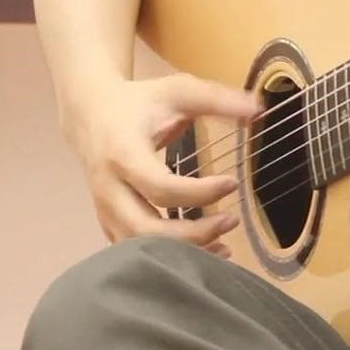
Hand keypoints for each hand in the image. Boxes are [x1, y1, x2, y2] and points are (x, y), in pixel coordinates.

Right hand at [60, 72, 262, 254]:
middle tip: (232, 221)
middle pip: (146, 229)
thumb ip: (218, 100)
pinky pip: (136, 251)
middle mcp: (109, 188)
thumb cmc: (140, 103)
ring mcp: (105, 210)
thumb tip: (259, 110)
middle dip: (193, 233)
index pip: (160, 187)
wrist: (90, 114)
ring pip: (139, 247)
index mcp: (122, 154)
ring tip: (224, 245)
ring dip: (183, 252)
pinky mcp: (109, 222)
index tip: (233, 183)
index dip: (199, 193)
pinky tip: (204, 252)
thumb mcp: (178, 92)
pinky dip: (168, 258)